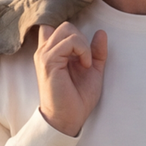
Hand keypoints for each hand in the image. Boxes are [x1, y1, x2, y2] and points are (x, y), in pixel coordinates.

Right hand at [35, 22, 106, 136]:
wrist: (67, 119)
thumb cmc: (77, 99)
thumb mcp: (92, 71)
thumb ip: (96, 52)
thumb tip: (101, 32)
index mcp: (53, 53)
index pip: (57, 27)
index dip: (73, 32)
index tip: (83, 50)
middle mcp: (45, 51)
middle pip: (66, 25)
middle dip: (82, 38)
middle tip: (87, 60)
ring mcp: (45, 55)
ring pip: (67, 29)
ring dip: (83, 44)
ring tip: (86, 63)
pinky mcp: (48, 61)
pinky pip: (70, 41)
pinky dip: (83, 50)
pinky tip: (85, 65)